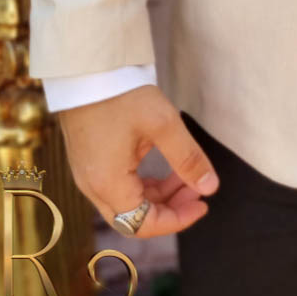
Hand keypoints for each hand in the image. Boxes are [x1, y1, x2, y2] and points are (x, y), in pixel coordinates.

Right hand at [56, 85, 218, 238]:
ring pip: (128, 204)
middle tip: (198, 191)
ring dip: (160, 197)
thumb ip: (187, 159)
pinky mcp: (91, 163)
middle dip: (170, 210)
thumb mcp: (163, 125)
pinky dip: (145, 185)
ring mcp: (89, 175)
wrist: (86, 70)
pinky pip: (120, 187)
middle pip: (134, 219)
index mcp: (108, 184)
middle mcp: (93, 187)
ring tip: (187, 177)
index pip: (143, 225)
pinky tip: (166, 170)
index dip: (177, 220)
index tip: (203, 204)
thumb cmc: (122, 95)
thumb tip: (210, 187)